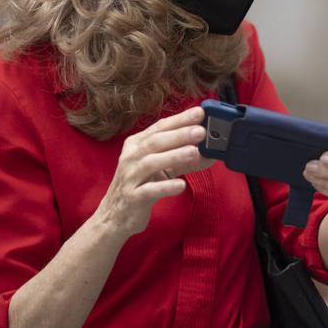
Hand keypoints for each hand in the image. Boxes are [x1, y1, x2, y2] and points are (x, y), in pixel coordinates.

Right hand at [95, 106, 214, 237]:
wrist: (115, 216)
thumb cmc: (141, 185)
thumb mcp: (163, 169)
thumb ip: (185, 160)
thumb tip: (212, 153)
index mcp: (137, 144)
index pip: (160, 127)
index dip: (180, 119)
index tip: (200, 112)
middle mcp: (132, 157)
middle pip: (156, 142)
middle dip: (180, 134)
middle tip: (201, 131)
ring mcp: (130, 177)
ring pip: (151, 162)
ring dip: (174, 156)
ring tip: (194, 152)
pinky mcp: (133, 198)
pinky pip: (149, 190)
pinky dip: (165, 187)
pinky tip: (181, 184)